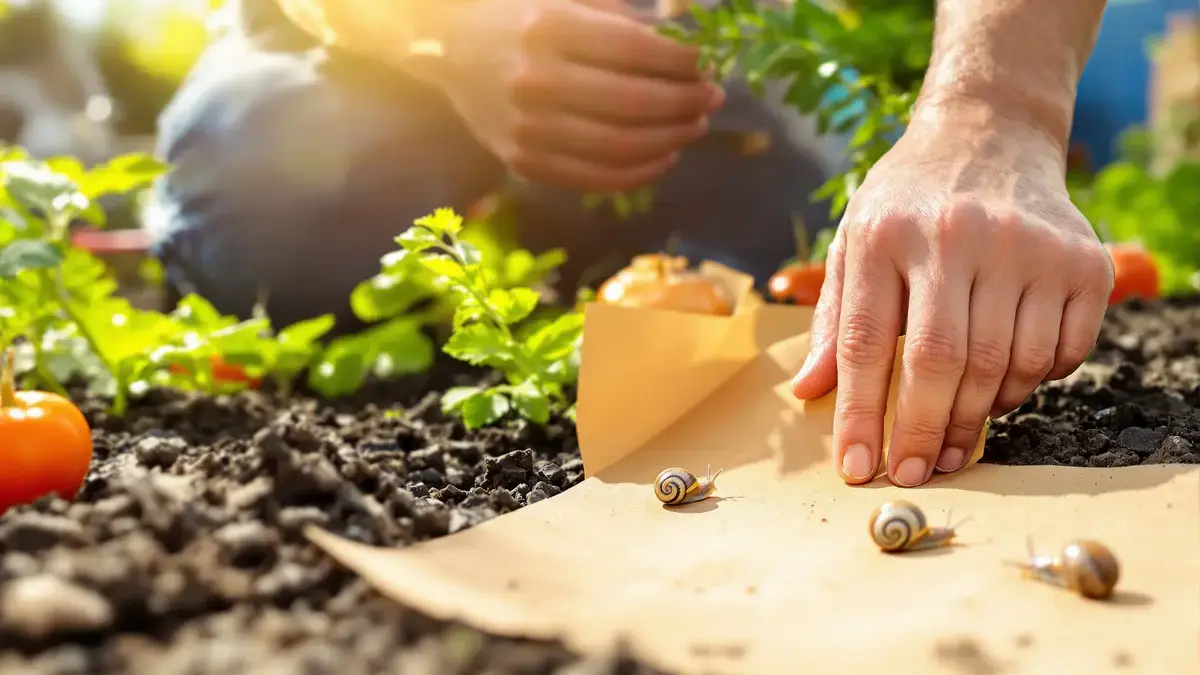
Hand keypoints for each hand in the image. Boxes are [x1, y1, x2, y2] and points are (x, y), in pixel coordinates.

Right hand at [416, 0, 722, 191]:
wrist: (444, 46)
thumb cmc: (516, 13)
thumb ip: (621, 16)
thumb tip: (687, 42)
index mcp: (547, 27)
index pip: (633, 50)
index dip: (679, 61)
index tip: (705, 63)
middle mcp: (534, 79)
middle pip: (632, 104)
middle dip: (684, 103)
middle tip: (712, 98)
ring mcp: (525, 127)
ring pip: (619, 147)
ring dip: (670, 140)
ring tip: (694, 126)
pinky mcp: (522, 160)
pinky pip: (593, 178)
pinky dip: (638, 173)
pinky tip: (664, 158)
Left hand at [790, 103, 1113, 487]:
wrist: (991, 133)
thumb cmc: (909, 201)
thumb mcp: (855, 242)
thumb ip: (835, 320)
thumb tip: (808, 393)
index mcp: (885, 235)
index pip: (866, 343)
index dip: (860, 415)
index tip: (857, 468)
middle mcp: (956, 236)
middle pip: (940, 362)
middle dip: (923, 432)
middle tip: (915, 472)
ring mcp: (1026, 246)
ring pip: (1005, 365)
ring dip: (978, 416)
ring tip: (954, 436)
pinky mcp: (1081, 261)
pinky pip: (1060, 354)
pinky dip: (1031, 385)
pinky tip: (1003, 386)